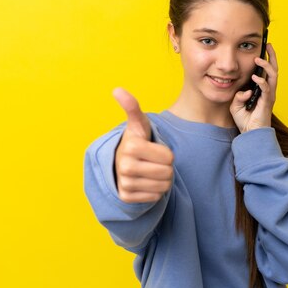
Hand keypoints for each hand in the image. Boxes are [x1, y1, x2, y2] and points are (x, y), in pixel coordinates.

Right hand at [113, 88, 173, 202]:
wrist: (121, 163)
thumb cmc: (137, 141)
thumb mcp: (138, 124)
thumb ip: (132, 107)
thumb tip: (117, 90)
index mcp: (131, 146)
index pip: (169, 158)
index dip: (166, 153)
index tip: (153, 149)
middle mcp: (125, 166)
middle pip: (167, 173)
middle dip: (165, 168)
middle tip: (152, 162)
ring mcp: (124, 183)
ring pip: (163, 187)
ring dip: (161, 180)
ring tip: (150, 171)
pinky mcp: (126, 197)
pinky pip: (155, 197)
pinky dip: (154, 191)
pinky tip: (145, 183)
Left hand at [230, 43, 278, 132]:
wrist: (250, 134)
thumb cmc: (245, 120)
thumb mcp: (236, 105)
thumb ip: (238, 96)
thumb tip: (245, 90)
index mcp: (262, 89)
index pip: (266, 71)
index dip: (265, 59)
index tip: (262, 48)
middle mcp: (268, 90)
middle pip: (274, 69)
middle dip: (272, 56)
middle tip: (268, 45)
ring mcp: (269, 96)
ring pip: (273, 76)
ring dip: (267, 65)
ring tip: (259, 58)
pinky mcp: (267, 102)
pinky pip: (267, 88)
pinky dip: (262, 81)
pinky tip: (255, 77)